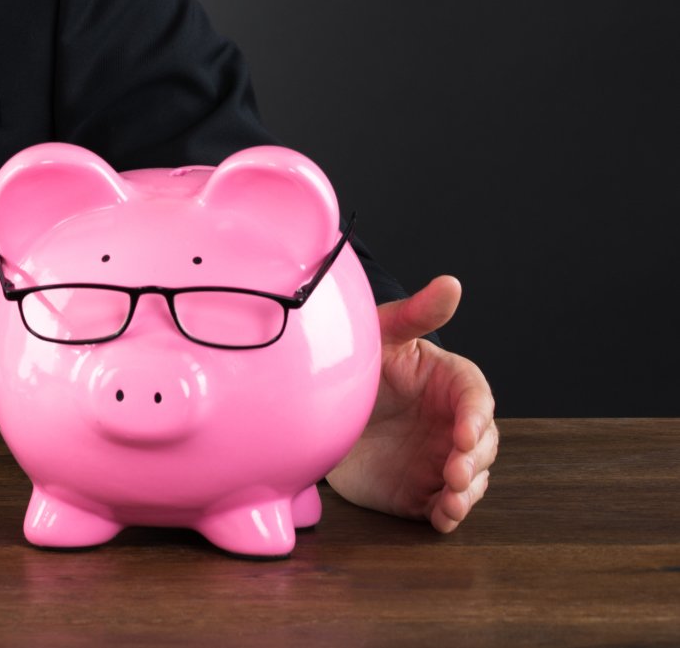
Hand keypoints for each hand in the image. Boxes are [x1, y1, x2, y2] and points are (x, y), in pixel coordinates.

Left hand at [326, 275, 496, 532]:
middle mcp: (453, 423)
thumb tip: (451, 283)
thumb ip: (416, 314)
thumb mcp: (382, 334)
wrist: (318, 404)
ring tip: (451, 501)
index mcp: (451, 384)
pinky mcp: (422, 488)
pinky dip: (449, 513)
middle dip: (472, 460)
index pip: (476, 399)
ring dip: (466, 492)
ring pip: (470, 479)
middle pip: (481, 444)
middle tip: (453, 471)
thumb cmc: (357, 359)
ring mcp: (440, 458)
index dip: (474, 417)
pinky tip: (444, 517)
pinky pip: (444, 505)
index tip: (462, 432)